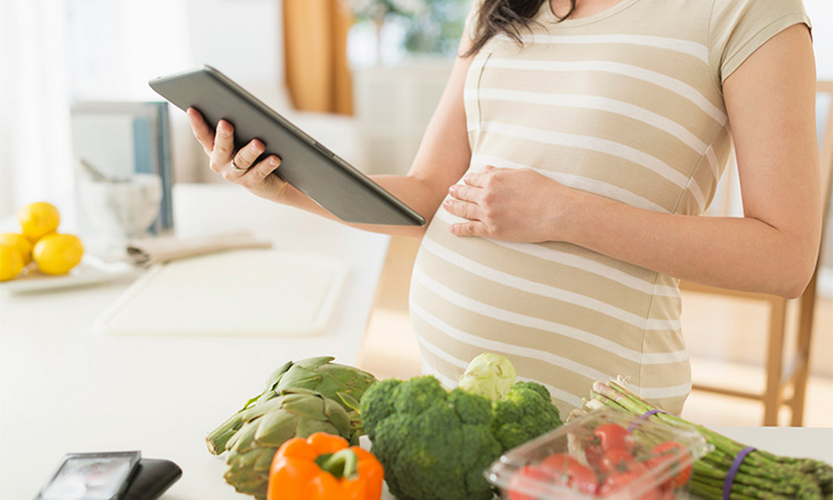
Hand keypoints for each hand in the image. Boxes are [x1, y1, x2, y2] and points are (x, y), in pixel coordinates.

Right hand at [187, 108, 289, 200]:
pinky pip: (259, 172)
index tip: (192, 109)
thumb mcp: (242, 136)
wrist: (268, 180)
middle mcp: (220, 162)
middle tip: (225, 124)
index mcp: (214, 148)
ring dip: (250, 151)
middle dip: (223, 136)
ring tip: (258, 143)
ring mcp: (235, 174)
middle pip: (222, 148)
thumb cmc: (251, 150)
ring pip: (241, 161)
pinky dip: (267, 164)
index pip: (203, 134)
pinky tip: (275, 158)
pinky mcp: (252, 182)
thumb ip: (238, 124)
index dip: (197, 123)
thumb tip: (239, 107)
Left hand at [444, 165, 573, 241]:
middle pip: (466, 194)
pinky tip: (451, 229)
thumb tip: (486, 169)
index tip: (465, 182)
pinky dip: (459, 229)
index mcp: (494, 180)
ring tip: (446, 206)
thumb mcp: (522, 173)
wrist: (555, 212)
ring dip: (453, 207)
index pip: (474, 179)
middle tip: (450, 192)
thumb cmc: (544, 190)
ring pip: (464, 210)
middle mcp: (487, 196)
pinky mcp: (492, 230)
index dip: (468, 181)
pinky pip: (470, 229)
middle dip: (456, 192)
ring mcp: (488, 214)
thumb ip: (501, 171)